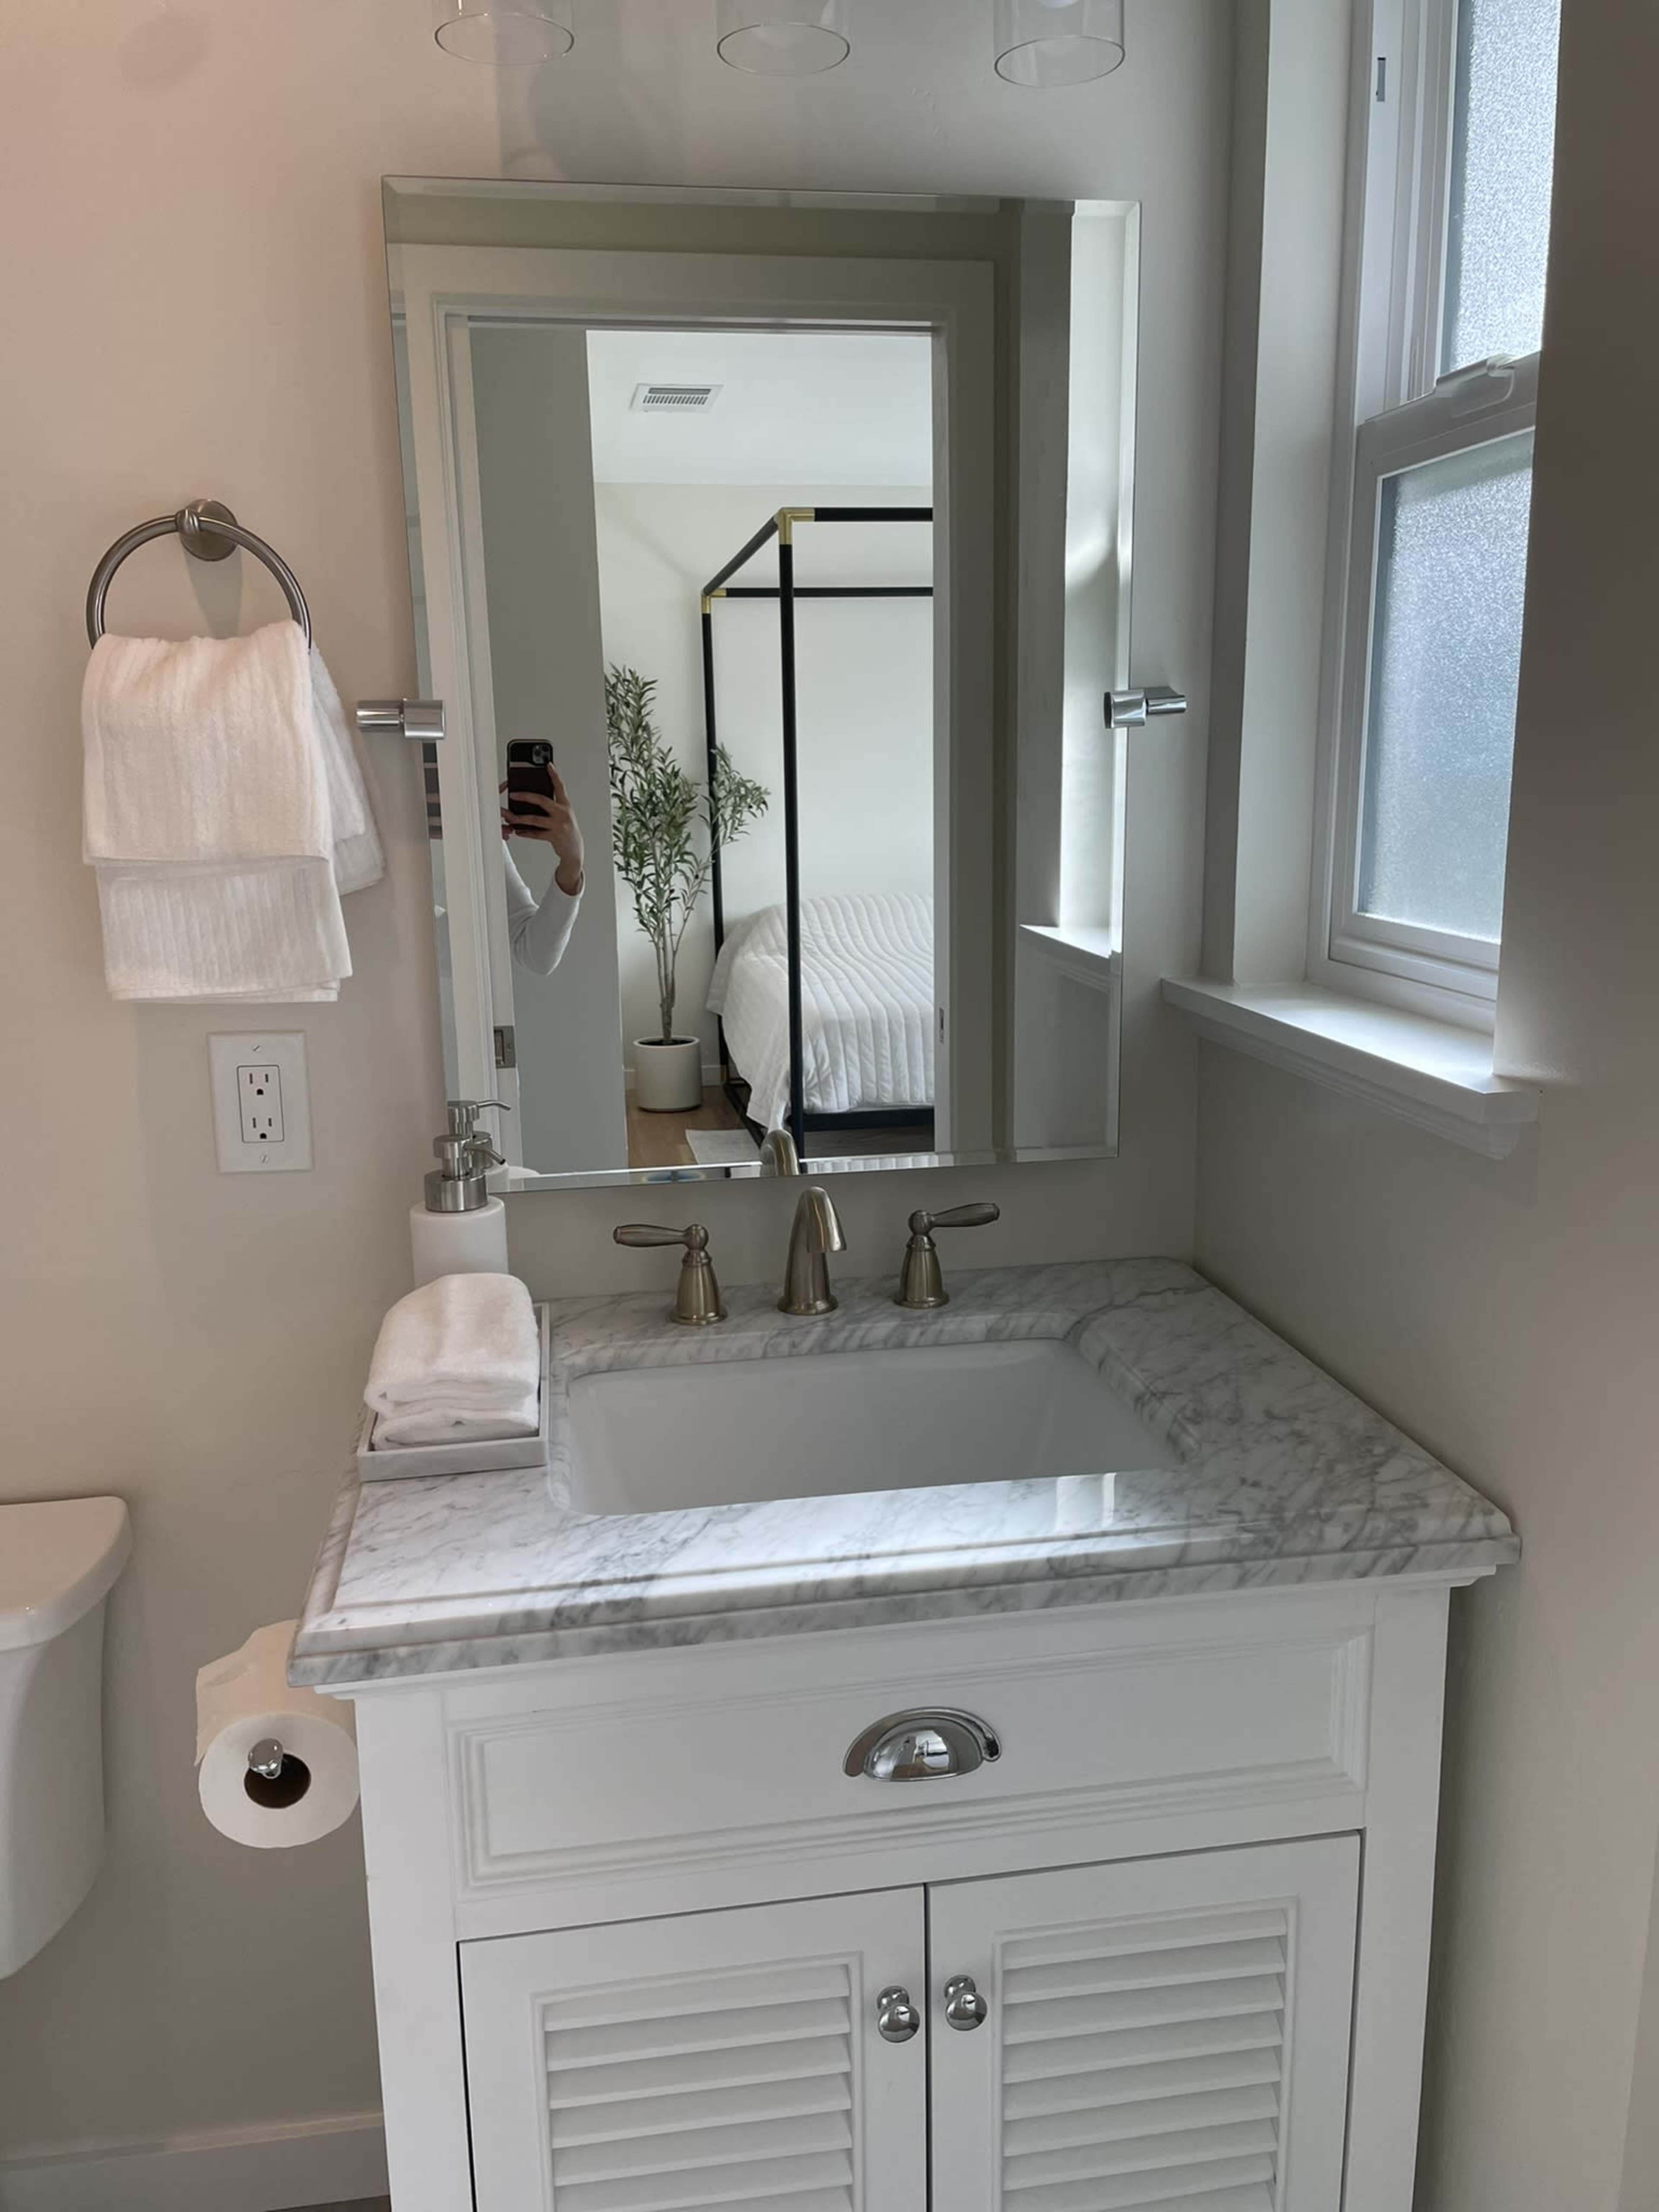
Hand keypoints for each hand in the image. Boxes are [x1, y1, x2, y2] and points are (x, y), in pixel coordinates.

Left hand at [500, 772, 583, 896]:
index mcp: (565, 805)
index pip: (559, 786)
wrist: (574, 849)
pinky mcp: (554, 837)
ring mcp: (559, 825)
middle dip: (526, 796)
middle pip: (542, 800)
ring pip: (535, 819)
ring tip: (509, 816)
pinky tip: (518, 830)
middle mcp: (563, 813)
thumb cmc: (566, 829)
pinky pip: (535, 834)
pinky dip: (525, 832)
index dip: (554, 775)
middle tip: (513, 794)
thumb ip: (553, 805)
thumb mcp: (563, 814)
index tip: (548, 765)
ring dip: (519, 818)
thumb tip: (533, 797)